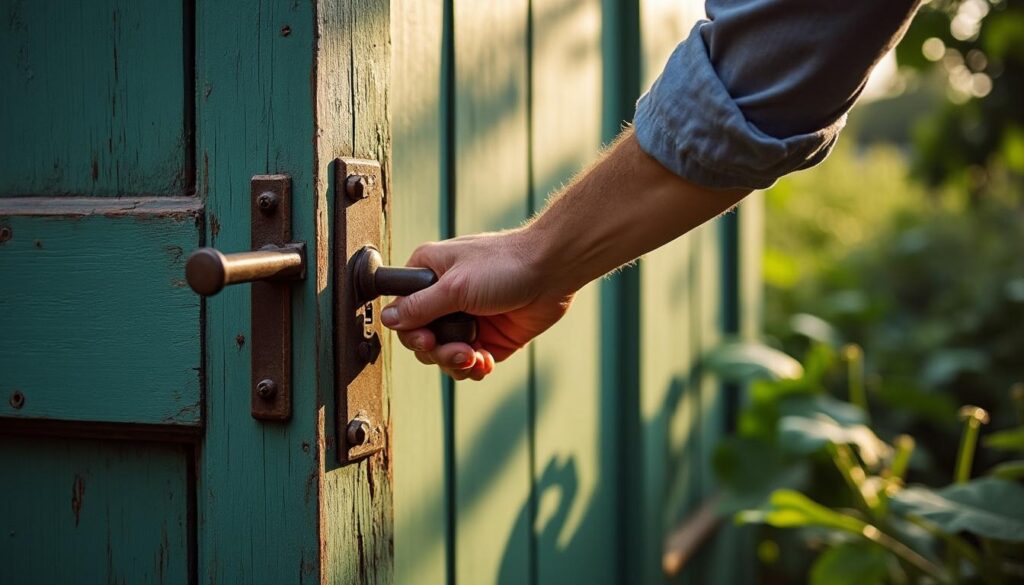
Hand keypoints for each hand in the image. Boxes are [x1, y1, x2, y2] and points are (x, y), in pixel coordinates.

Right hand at [380, 230, 572, 380]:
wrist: (552, 271)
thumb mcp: (455, 286)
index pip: (404, 312)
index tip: (427, 340)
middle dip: (437, 351)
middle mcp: (446, 298)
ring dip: (456, 362)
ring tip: (474, 357)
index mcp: (430, 275)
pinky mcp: (490, 337)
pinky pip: (471, 362)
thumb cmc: (505, 265)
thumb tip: (387, 319)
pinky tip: (485, 362)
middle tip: (457, 351)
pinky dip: (475, 368)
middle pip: (423, 339)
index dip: (411, 332)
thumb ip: (420, 306)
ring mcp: (468, 319)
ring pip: (446, 355)